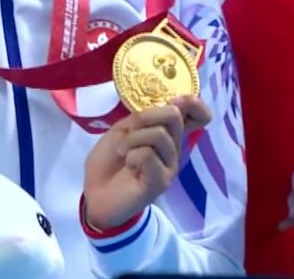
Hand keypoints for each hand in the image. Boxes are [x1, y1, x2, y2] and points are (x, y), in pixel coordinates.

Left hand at [81, 95, 211, 229]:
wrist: (95, 192)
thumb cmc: (109, 159)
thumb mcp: (123, 129)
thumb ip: (144, 117)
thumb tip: (171, 104)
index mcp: (167, 133)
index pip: (198, 116)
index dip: (193, 103)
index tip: (174, 101)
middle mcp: (174, 148)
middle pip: (174, 116)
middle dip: (145, 117)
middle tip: (128, 132)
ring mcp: (170, 165)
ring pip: (159, 135)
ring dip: (132, 140)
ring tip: (122, 152)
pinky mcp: (161, 181)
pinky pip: (149, 155)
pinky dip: (132, 155)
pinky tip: (128, 165)